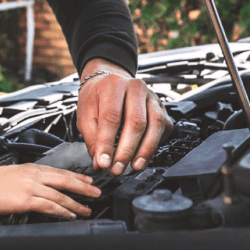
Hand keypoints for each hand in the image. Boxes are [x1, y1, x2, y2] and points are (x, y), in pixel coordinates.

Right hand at [0, 164, 100, 218]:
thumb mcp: (11, 175)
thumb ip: (25, 180)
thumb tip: (35, 190)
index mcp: (30, 167)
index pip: (59, 171)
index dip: (76, 176)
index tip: (87, 180)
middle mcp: (34, 174)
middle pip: (65, 180)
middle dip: (84, 187)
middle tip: (97, 192)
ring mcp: (31, 186)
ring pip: (61, 195)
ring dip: (77, 203)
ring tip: (87, 208)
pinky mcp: (26, 199)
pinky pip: (50, 206)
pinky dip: (63, 210)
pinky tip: (70, 214)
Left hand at [76, 60, 172, 174]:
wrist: (110, 82)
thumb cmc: (97, 97)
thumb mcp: (85, 114)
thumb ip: (91, 138)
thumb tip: (99, 162)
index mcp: (114, 86)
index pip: (111, 117)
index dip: (107, 143)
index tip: (103, 162)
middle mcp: (136, 88)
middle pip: (136, 122)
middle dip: (127, 150)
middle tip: (117, 168)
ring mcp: (152, 97)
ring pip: (155, 125)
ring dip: (145, 150)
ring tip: (134, 166)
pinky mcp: (162, 108)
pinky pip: (163, 128)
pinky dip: (155, 146)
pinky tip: (143, 156)